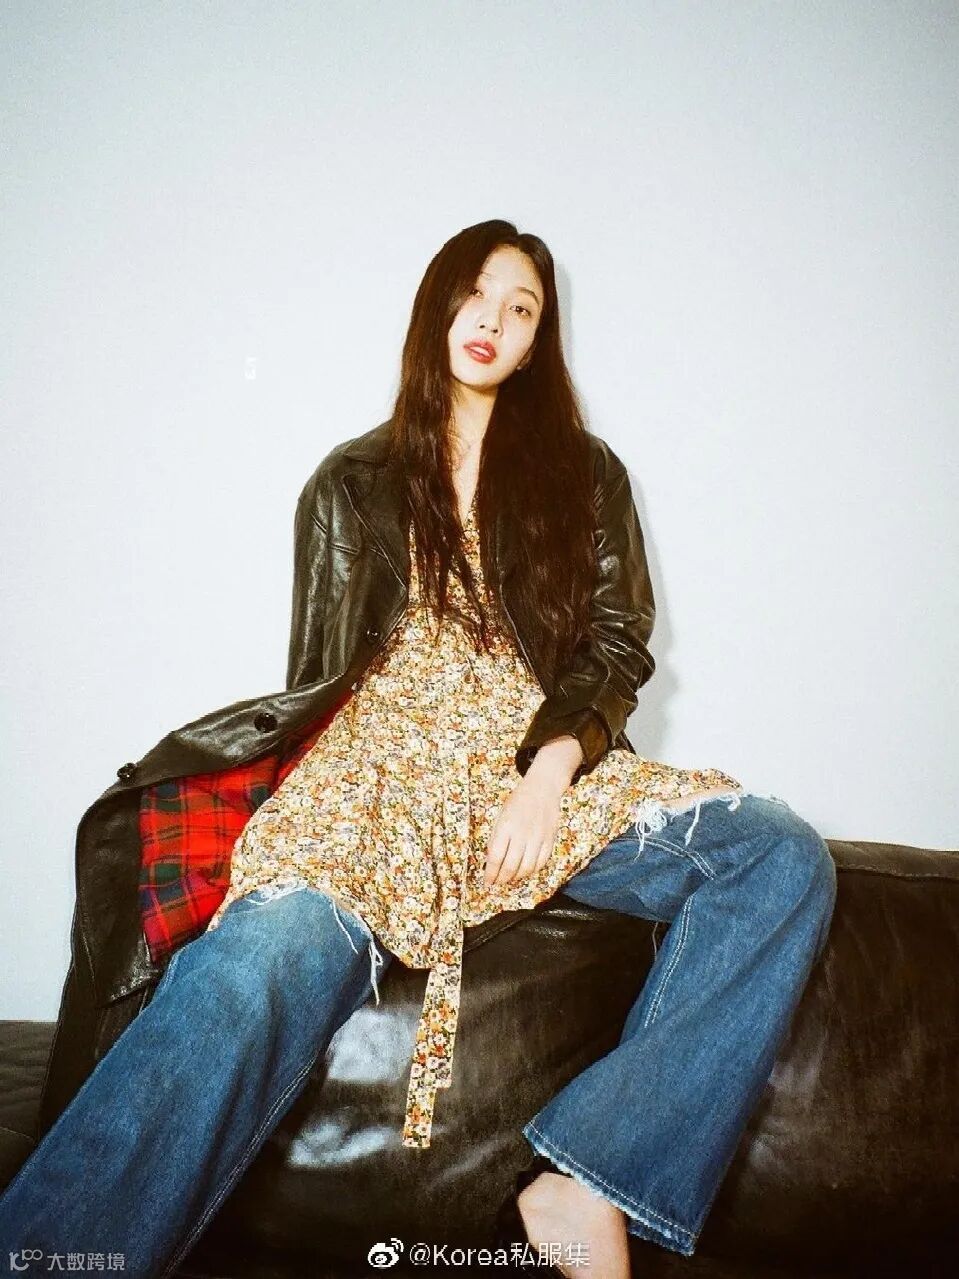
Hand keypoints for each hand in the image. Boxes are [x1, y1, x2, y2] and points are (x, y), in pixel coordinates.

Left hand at [484, 773, 564, 887]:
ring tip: (509, 879)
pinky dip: (531, 871)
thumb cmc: (517, 802)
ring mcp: (538, 837)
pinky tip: (524, 871)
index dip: (490, 874)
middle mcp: (522, 833)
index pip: (495, 857)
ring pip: (527, 868)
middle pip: (511, 866)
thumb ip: (496, 838)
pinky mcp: (550, 840)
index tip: (486, 883)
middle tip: (497, 884)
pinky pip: (541, 863)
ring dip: (516, 878)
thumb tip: (491, 862)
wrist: (543, 788)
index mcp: (506, 826)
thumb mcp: (500, 815)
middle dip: (502, 879)